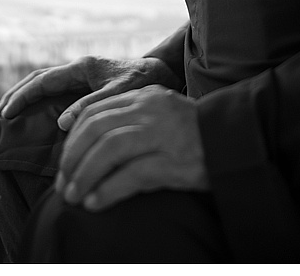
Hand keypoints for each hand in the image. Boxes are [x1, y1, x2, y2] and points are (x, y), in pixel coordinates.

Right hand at [0, 55, 181, 129]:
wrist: (164, 73)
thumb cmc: (144, 83)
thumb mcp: (118, 95)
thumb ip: (89, 106)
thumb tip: (60, 122)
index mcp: (82, 67)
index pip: (43, 81)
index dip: (22, 97)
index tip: (5, 114)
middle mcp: (79, 67)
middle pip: (39, 78)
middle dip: (17, 94)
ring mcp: (82, 74)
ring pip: (46, 81)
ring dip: (26, 94)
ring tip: (9, 111)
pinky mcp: (88, 82)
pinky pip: (56, 88)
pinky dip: (40, 97)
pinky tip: (36, 111)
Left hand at [56, 84, 208, 211]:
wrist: (236, 139)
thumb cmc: (194, 131)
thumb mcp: (160, 112)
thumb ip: (131, 118)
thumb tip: (89, 140)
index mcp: (143, 96)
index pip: (95, 111)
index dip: (73, 137)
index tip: (64, 160)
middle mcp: (149, 110)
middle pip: (96, 128)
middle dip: (72, 157)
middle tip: (62, 182)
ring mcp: (161, 134)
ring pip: (108, 150)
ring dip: (84, 174)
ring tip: (73, 195)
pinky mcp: (173, 161)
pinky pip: (131, 175)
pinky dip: (108, 190)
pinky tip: (95, 203)